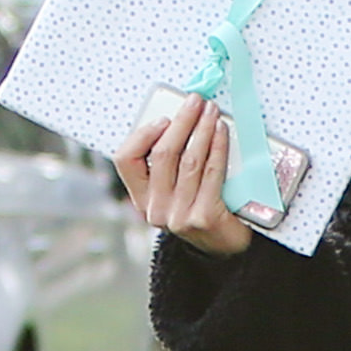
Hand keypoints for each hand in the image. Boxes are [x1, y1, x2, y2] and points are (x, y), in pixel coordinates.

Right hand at [113, 95, 253, 257]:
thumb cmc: (200, 209)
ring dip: (202, 129)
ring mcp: (178, 215)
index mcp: (141, 199)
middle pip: (162, 154)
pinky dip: (217, 146)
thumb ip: (168, 163)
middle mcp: (155, 209)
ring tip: (211, 111)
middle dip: (181, 122)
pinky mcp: (203, 217)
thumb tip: (178, 119)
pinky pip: (211, 172)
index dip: (143, 134)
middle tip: (195, 102)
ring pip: (189, 160)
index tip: (164, 118)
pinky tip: (221, 131)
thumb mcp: (175, 189)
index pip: (125, 160)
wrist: (225, 247)